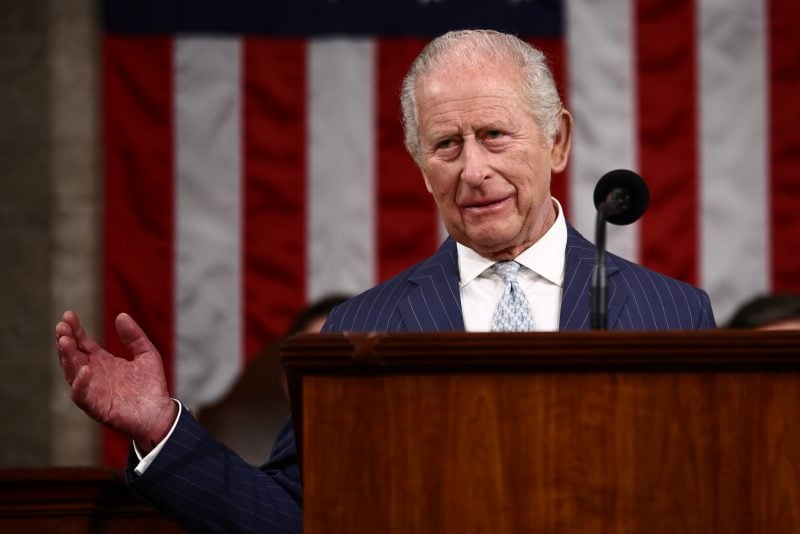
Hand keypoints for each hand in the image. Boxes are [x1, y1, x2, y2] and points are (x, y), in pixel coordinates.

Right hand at [55, 311, 177, 452]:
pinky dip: (80, 383)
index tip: (69, 315)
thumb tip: (122, 315)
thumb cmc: (151, 386)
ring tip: (64, 341)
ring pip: (72, 373)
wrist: (160, 413)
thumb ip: (135, 336)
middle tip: (61, 326)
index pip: (83, 343)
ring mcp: (92, 390)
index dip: (75, 329)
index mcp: (102, 361)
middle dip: (65, 340)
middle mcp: (93, 375)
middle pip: (73, 355)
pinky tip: (85, 369)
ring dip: (66, 358)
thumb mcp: (147, 354)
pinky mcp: (96, 407)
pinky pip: (81, 396)